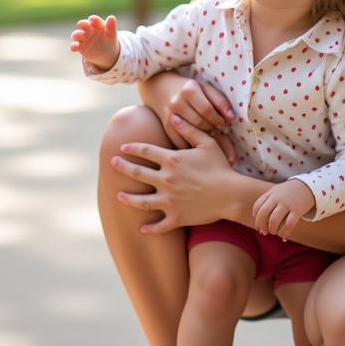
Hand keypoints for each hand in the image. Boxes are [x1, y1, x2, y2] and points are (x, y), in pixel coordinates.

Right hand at [70, 14, 118, 70]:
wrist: (105, 53)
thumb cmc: (109, 41)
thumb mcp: (112, 34)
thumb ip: (111, 26)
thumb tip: (111, 17)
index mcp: (96, 24)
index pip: (94, 20)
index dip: (93, 19)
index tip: (92, 19)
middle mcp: (88, 29)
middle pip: (83, 24)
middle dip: (82, 24)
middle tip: (82, 24)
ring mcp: (83, 38)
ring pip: (77, 34)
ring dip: (76, 34)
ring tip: (77, 36)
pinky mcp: (80, 46)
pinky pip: (75, 46)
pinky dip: (74, 46)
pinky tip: (74, 48)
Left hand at [110, 113, 235, 233]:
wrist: (231, 194)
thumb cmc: (221, 167)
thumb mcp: (207, 143)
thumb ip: (189, 129)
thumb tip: (173, 117)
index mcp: (172, 160)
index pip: (145, 151)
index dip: (132, 148)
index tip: (122, 147)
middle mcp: (166, 180)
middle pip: (137, 173)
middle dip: (123, 167)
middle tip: (112, 163)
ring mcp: (169, 200)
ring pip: (141, 201)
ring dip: (128, 198)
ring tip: (118, 195)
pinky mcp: (176, 217)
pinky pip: (159, 225)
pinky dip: (149, 228)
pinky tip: (141, 228)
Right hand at [139, 74, 236, 162]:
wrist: (162, 88)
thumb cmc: (190, 89)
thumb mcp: (205, 87)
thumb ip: (219, 100)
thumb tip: (232, 117)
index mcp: (189, 90)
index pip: (207, 109)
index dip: (219, 118)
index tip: (225, 122)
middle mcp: (177, 102)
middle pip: (200, 123)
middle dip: (213, 128)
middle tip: (218, 129)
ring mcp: (170, 115)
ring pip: (191, 133)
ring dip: (204, 137)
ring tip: (210, 135)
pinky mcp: (166, 126)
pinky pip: (181, 141)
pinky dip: (192, 144)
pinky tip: (199, 144)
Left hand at [252, 179, 315, 238]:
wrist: (308, 186)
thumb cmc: (289, 193)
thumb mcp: (277, 192)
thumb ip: (267, 204)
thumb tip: (259, 223)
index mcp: (271, 193)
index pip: (257, 206)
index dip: (256, 218)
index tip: (258, 225)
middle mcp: (277, 198)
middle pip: (263, 213)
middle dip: (262, 225)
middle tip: (264, 232)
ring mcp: (287, 204)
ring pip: (274, 220)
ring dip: (272, 229)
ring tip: (274, 232)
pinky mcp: (297, 210)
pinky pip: (289, 224)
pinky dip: (285, 233)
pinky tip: (284, 237)